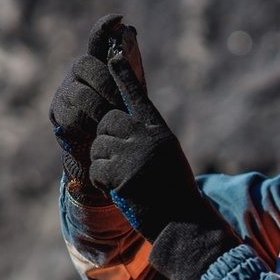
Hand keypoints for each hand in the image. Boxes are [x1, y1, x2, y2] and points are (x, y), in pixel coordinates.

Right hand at [49, 14, 132, 202]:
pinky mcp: (57, 112)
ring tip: (113, 120)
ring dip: (100, 108)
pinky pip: (74, 115)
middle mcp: (78, 73)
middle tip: (122, 102)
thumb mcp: (129, 97)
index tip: (119, 18)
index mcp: (98, 66)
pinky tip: (96, 130)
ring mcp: (65, 91)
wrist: (101, 152)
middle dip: (107, 83)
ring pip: (82, 93)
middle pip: (87, 66)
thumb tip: (129, 30)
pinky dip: (88, 124)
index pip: (97, 40)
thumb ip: (127, 70)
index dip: (104, 28)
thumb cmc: (120, 121)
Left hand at [89, 51, 216, 242]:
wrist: (183, 223)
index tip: (112, 56)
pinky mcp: (122, 174)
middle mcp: (148, 137)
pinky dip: (102, 183)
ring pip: (99, 145)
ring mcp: (135, 154)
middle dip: (106, 140)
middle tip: (120, 162)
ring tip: (126, 181)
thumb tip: (116, 126)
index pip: (137, 97)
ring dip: (104, 164)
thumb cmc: (175, 194)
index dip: (124, 76)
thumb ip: (147, 139)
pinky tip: (121, 191)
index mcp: (160, 131)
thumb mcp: (166, 158)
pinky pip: (96, 169)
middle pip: (108, 121)